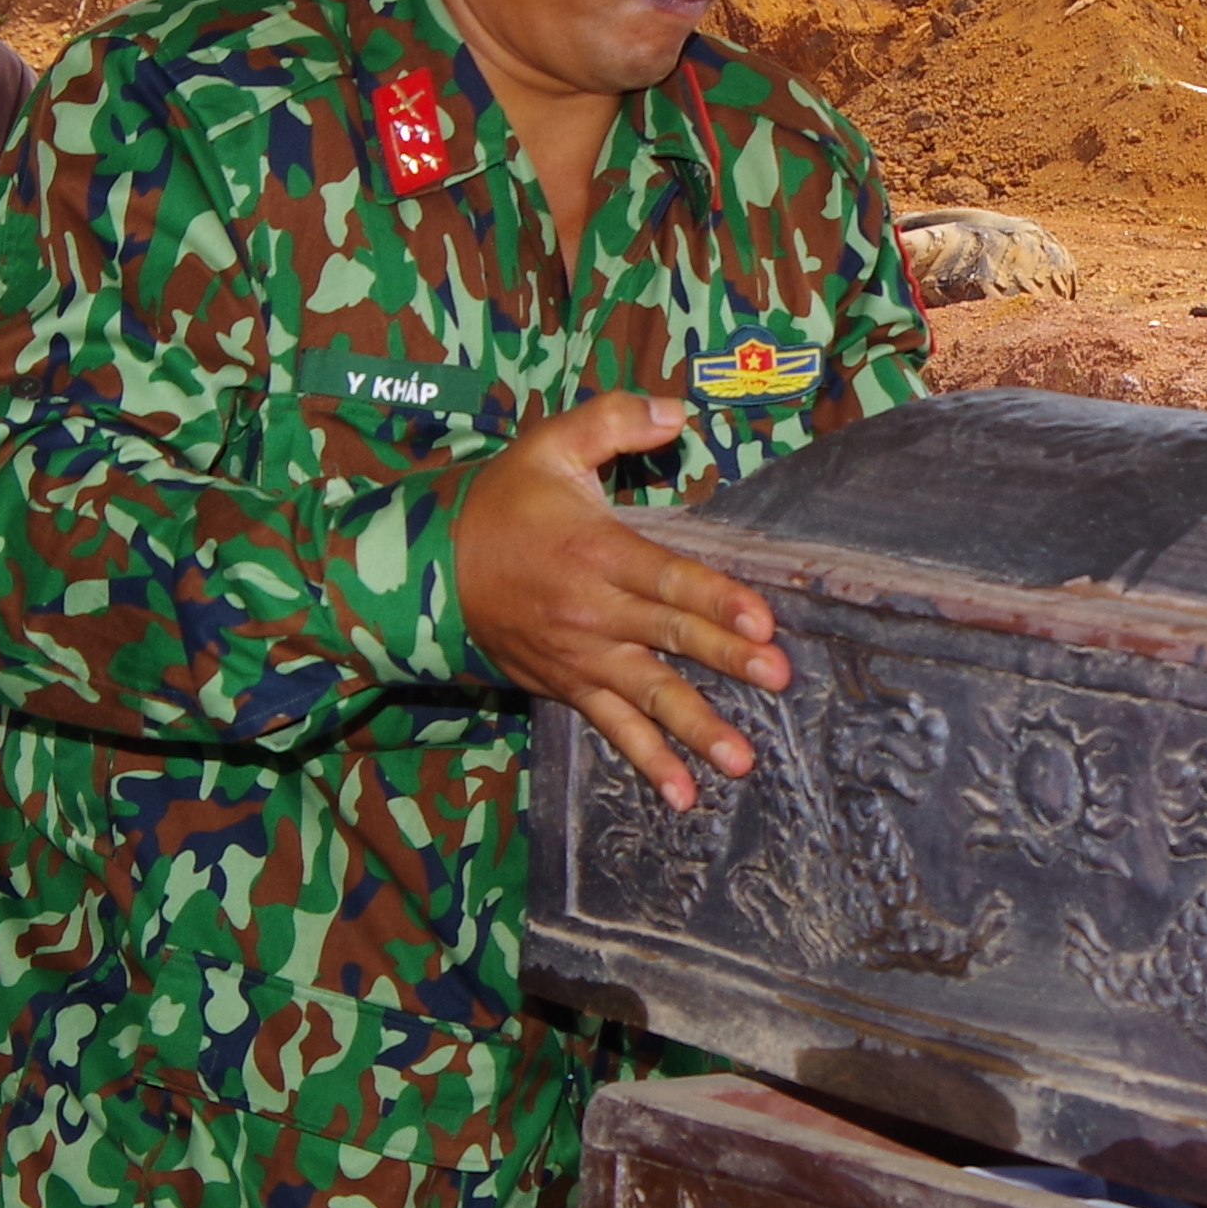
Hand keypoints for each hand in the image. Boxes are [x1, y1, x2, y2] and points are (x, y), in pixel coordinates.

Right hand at [454, 393, 789, 810]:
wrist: (429, 566)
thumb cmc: (502, 501)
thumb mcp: (550, 444)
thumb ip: (615, 420)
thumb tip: (680, 411)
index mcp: (595, 550)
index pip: (667, 577)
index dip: (716, 598)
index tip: (763, 620)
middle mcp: (592, 610)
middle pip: (669, 636)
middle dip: (726, 659)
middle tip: (777, 679)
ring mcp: (580, 656)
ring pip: (646, 696)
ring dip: (695, 728)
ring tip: (741, 759)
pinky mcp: (568, 686)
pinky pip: (611, 728)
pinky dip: (645, 763)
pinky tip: (682, 796)